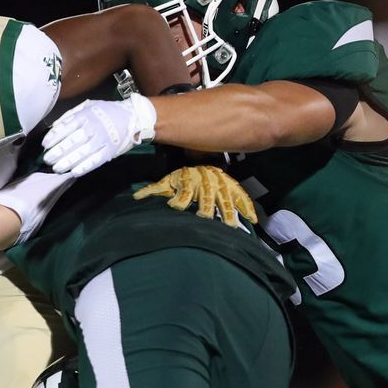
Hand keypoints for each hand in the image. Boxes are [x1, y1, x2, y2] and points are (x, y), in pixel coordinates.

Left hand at [42, 94, 155, 176]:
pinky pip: (95, 161)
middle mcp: (93, 128)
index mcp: (86, 115)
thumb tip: (54, 127)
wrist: (131, 117)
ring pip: (82, 153)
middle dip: (57, 152)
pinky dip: (84, 167)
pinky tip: (73, 172)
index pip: (66, 127)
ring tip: (56, 168)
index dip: (54, 137)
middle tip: (47, 159)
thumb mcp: (87, 106)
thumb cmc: (105, 112)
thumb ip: (70, 115)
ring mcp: (102, 140)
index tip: (45, 145)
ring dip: (67, 162)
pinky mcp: (109, 151)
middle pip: (72, 141)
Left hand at [133, 165, 256, 227]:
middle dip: (207, 208)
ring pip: (225, 198)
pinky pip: (241, 197)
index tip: (175, 206)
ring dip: (227, 212)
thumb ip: (152, 190)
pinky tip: (252, 220)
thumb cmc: (182, 176)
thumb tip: (135, 197)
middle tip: (206, 218)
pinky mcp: (231, 187)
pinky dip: (247, 207)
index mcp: (189, 181)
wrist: (201, 162)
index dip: (180, 200)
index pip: (184, 193)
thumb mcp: (166, 181)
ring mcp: (220, 185)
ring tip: (231, 225)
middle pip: (207, 197)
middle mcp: (206, 183)